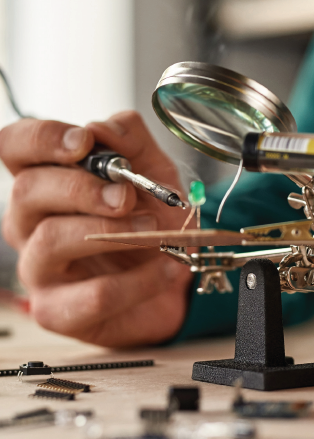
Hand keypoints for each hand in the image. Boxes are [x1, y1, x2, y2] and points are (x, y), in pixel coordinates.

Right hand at [0, 111, 192, 345]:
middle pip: (27, 190)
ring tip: (151, 229)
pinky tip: (166, 269)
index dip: (42, 139)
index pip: (15, 146)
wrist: (172, 274)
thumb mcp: (154, 170)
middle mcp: (30, 221)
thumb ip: (131, 141)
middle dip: (82, 188)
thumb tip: (103, 129)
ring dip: (109, 231)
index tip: (84, 142)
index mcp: (47, 179)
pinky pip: (93, 295)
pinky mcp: (58, 310)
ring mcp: (38, 267)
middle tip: (127, 197)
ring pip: (51, 240)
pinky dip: (138, 281)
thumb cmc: (152, 218)